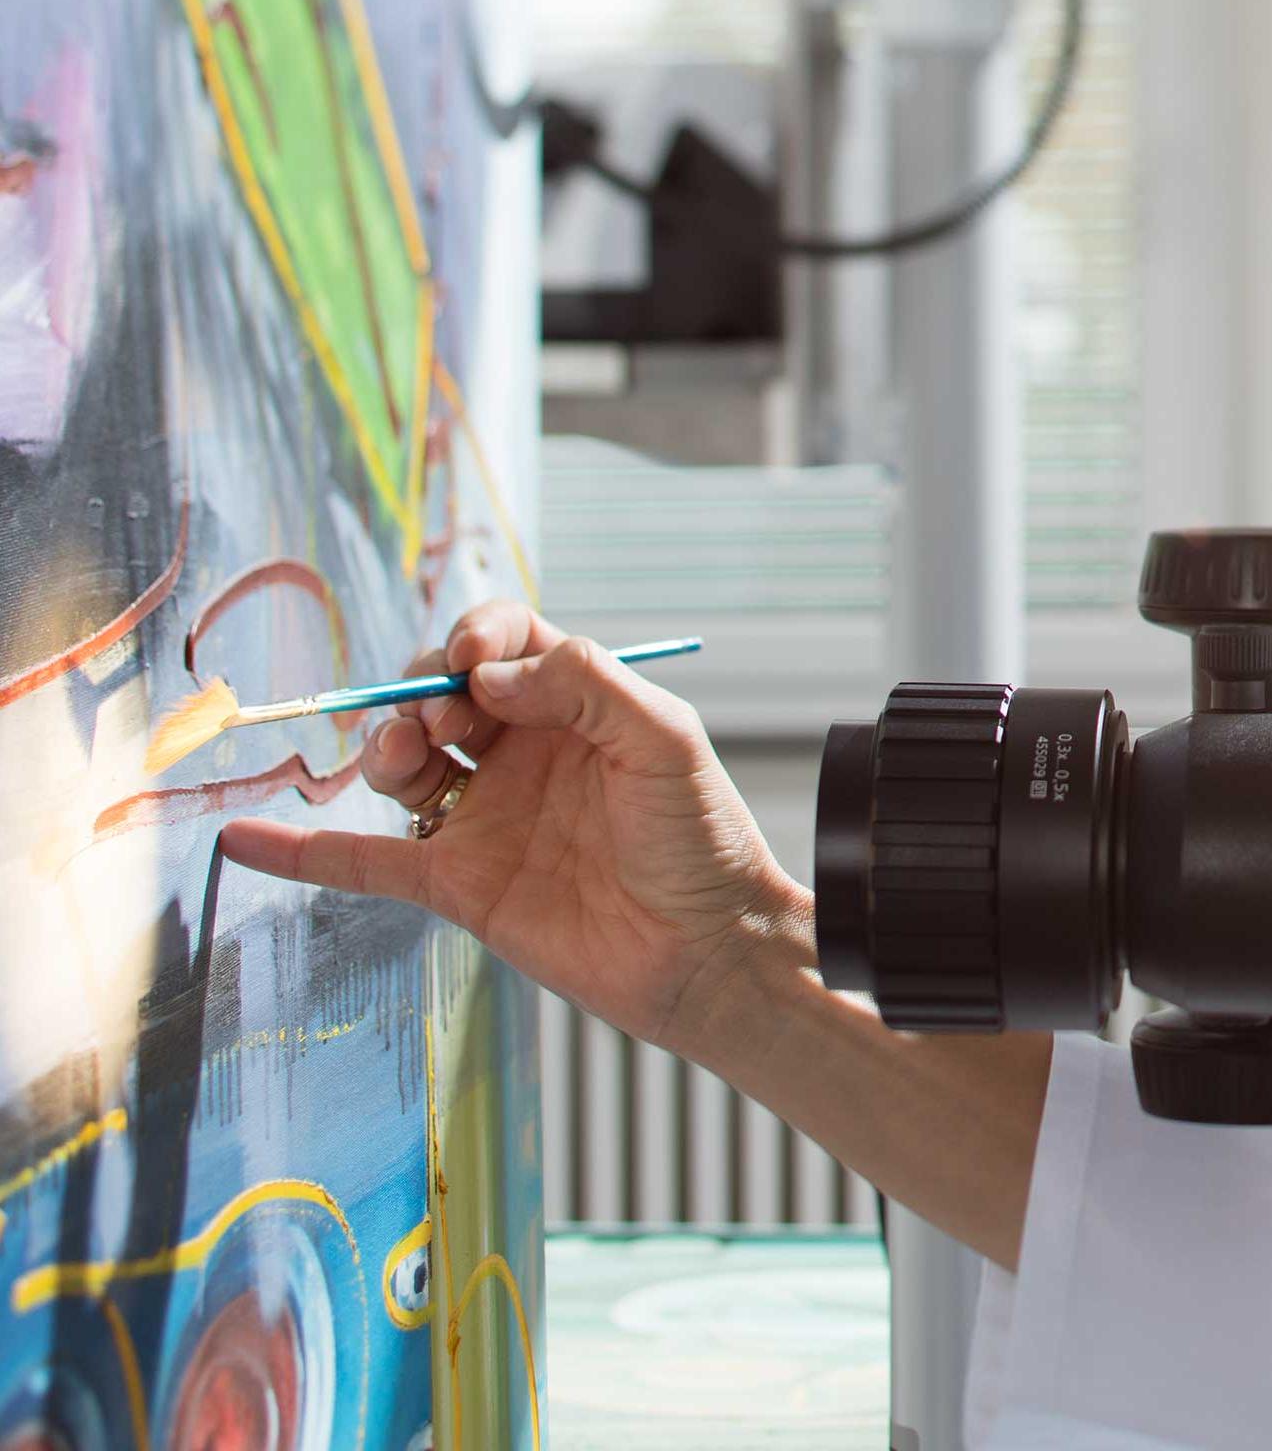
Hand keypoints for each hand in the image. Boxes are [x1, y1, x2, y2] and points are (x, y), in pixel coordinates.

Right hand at [220, 602, 805, 1059]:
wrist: (707, 951)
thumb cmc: (703, 839)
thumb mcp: (663, 738)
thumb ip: (583, 684)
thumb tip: (487, 675)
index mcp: (574, 705)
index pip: (503, 642)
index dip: (477, 638)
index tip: (474, 661)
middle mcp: (521, 753)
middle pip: (438, 694)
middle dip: (424, 690)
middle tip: (451, 721)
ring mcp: (485, 818)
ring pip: (402, 762)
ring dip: (383, 744)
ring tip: (403, 754)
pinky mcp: (459, 885)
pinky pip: (365, 862)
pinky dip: (302, 850)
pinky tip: (245, 838)